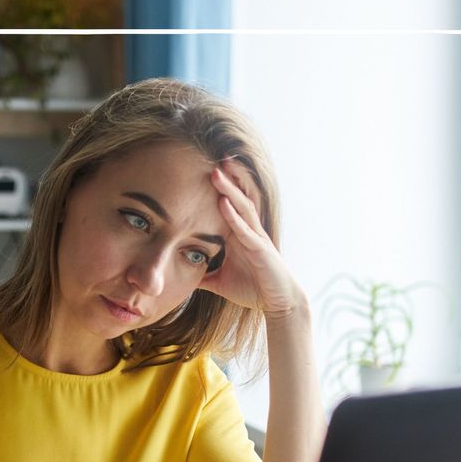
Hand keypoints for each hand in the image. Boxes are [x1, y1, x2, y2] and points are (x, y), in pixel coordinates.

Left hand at [199, 161, 305, 318]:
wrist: (278, 303)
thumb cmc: (253, 289)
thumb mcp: (220, 282)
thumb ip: (203, 276)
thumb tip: (182, 278)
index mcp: (239, 235)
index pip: (227, 205)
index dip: (218, 188)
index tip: (202, 170)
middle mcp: (248, 231)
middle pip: (236, 199)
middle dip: (226, 179)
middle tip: (213, 157)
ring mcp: (256, 238)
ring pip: (242, 208)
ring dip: (229, 190)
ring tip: (217, 171)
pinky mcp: (260, 250)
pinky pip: (246, 230)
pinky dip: (234, 216)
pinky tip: (224, 203)